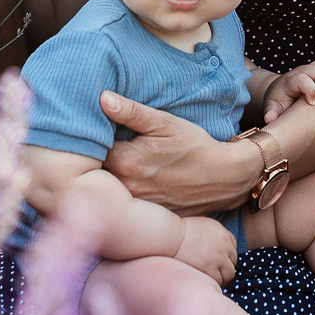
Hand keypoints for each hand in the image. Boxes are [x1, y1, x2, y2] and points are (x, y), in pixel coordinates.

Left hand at [102, 92, 253, 215]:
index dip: (90, 140)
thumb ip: (131, 112)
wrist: (225, 177)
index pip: (91, 150)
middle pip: (97, 173)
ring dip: (108, 178)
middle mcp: (127, 188)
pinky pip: (126, 204)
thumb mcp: (164, 122)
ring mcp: (136, 205)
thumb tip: (102, 98)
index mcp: (126, 162)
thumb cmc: (194, 146)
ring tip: (115, 163)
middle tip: (99, 147)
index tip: (92, 132)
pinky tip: (133, 182)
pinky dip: (124, 194)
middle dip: (95, 160)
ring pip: (110, 189)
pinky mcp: (146, 216)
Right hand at [174, 216, 237, 285]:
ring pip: (229, 273)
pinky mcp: (211, 269)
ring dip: (221, 276)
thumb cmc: (179, 232)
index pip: (232, 247)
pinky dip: (213, 282)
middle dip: (224, 266)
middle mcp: (224, 244)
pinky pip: (219, 280)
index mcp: (222, 232)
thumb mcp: (200, 226)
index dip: (225, 255)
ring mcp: (219, 257)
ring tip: (208, 277)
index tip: (217, 260)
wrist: (170, 236)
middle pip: (233, 260)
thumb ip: (211, 235)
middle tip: (212, 271)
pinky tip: (204, 279)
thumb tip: (213, 247)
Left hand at [263, 57, 314, 123]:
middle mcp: (300, 72)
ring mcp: (310, 68)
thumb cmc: (279, 102)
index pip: (301, 79)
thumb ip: (271, 113)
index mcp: (289, 82)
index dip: (310, 89)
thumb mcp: (273, 108)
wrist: (280, 90)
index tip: (314, 103)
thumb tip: (269, 119)